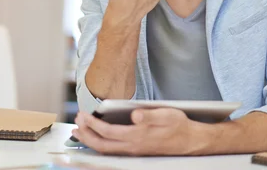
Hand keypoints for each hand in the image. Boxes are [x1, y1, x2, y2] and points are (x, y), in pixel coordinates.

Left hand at [72, 108, 206, 155]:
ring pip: (105, 150)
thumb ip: (149, 115)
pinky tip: (95, 139)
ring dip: (89, 141)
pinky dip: (99, 145)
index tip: (83, 115)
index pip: (108, 131)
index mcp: (137, 136)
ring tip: (78, 132)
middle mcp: (133, 147)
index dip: (92, 124)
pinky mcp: (135, 152)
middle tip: (76, 122)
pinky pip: (112, 152)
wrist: (190, 141)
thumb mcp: (166, 115)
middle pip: (102, 145)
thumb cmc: (178, 125)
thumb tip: (134, 115)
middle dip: (86, 134)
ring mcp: (133, 151)